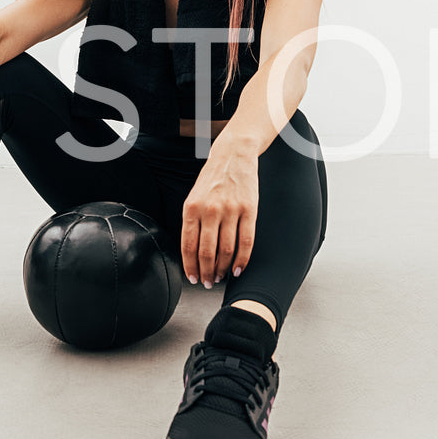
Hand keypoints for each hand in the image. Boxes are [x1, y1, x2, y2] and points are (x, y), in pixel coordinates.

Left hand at [179, 139, 258, 288]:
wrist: (233, 155)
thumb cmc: (212, 180)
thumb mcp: (193, 197)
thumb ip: (191, 222)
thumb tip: (192, 253)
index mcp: (192, 207)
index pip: (188, 246)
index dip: (190, 266)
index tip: (193, 278)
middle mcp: (210, 210)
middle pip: (207, 252)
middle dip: (206, 273)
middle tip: (208, 282)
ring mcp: (231, 210)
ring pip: (226, 250)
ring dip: (223, 269)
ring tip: (221, 276)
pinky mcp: (250, 210)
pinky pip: (246, 241)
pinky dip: (242, 260)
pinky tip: (238, 269)